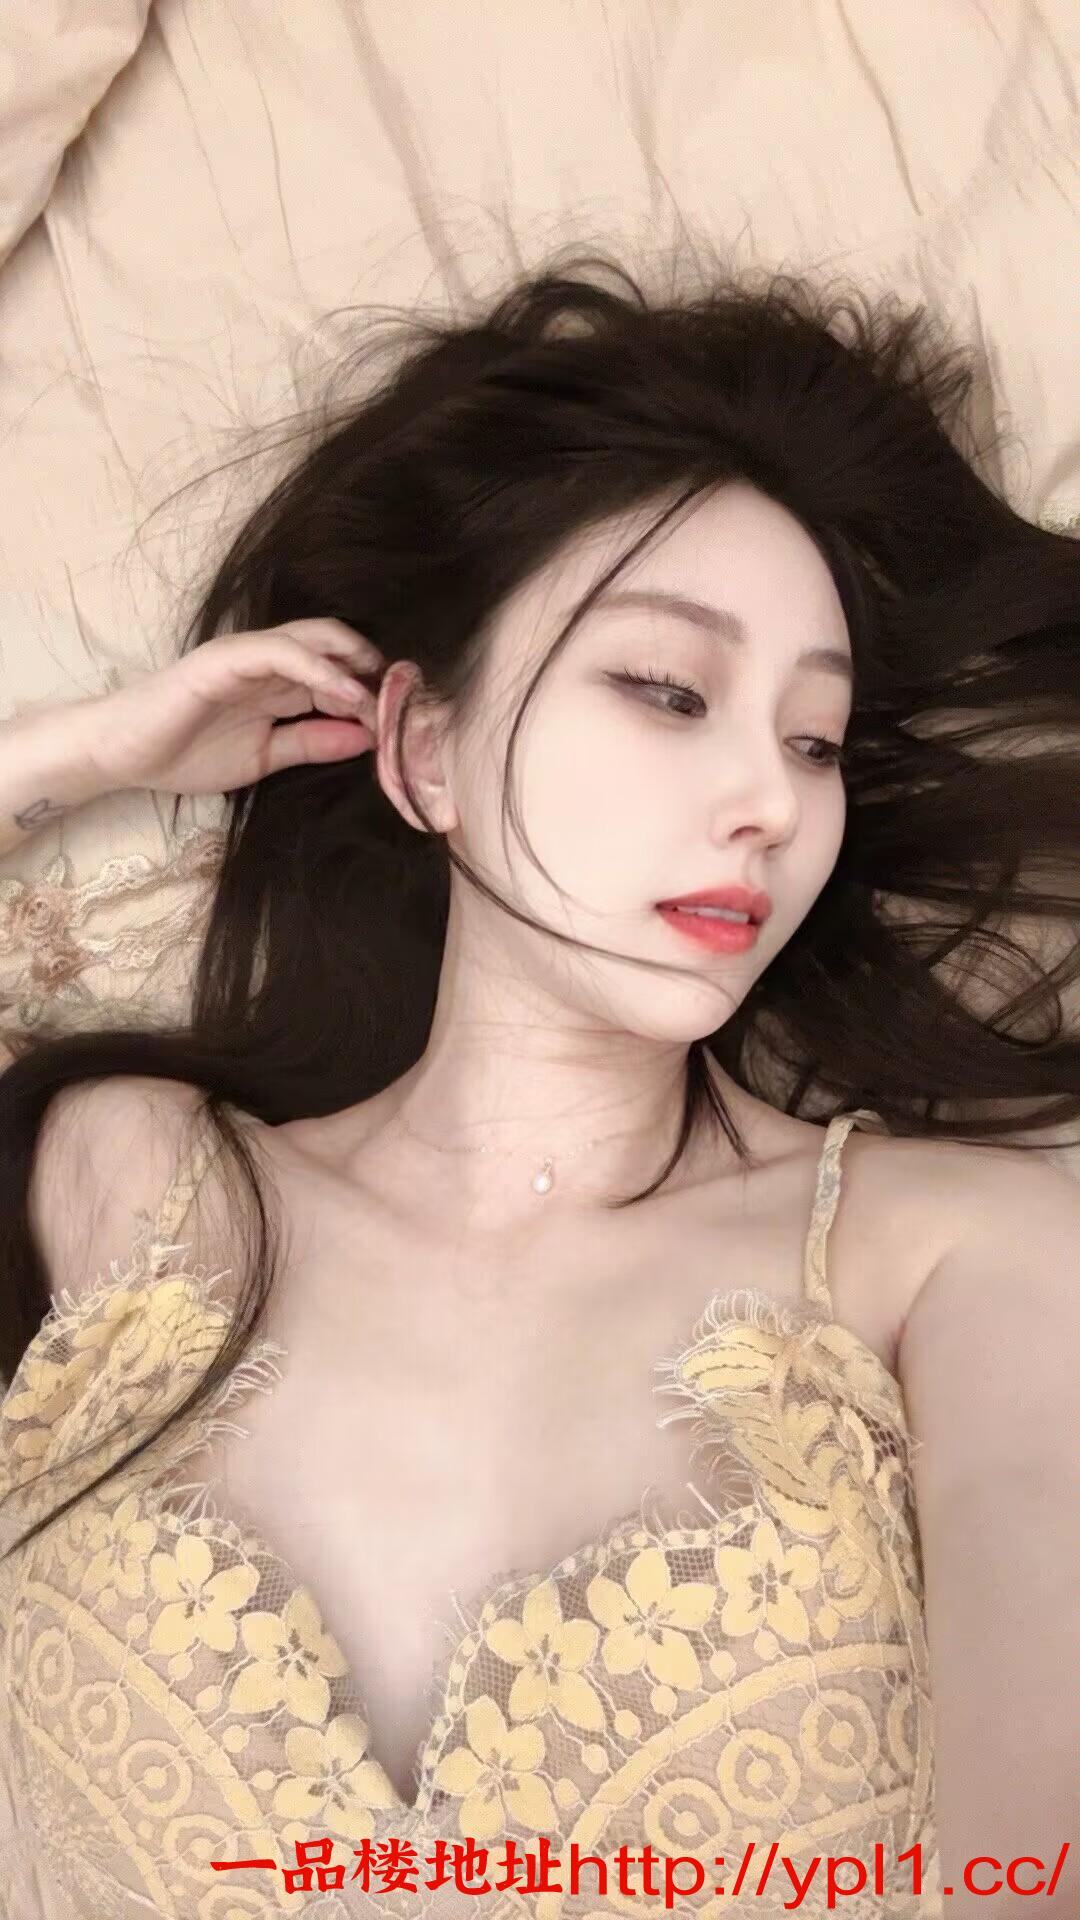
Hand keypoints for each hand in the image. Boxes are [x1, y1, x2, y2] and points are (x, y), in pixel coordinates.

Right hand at [83, 620, 382, 796]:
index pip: (339, 673)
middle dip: (375, 669)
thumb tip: (366, 738)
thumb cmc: (185, 753)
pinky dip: (317, 670)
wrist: (122, 755)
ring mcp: (247, 656)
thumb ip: (311, 744)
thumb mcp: (264, 757)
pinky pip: (280, 652)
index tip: (406, 719)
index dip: (374, 692)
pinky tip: (344, 693)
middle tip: (406, 700)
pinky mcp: (225, 658)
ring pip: (315, 640)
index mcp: (280, 684)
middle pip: (337, 646)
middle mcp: (269, 662)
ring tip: (382, 698)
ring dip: (354, 667)